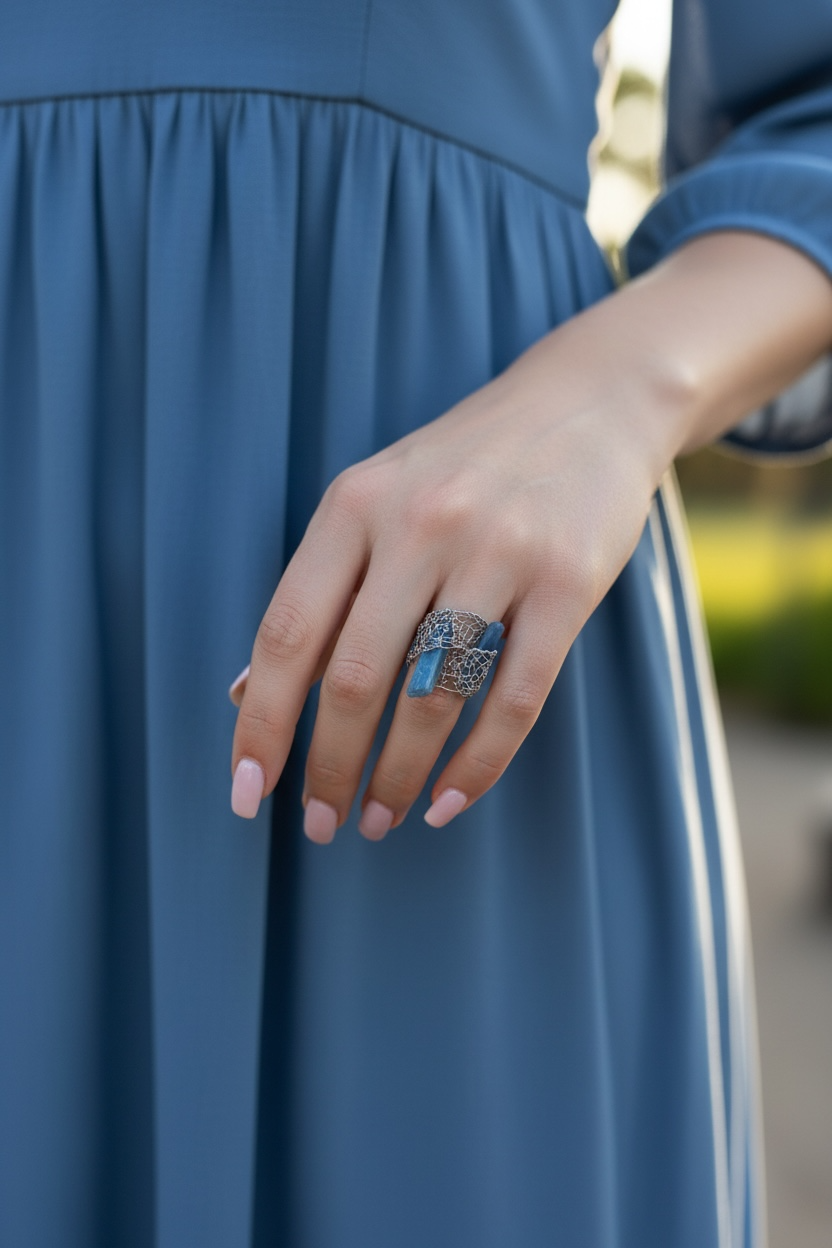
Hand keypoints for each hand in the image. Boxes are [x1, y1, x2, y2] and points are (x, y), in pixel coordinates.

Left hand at [228, 228, 831, 841]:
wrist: (589, 402)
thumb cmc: (464, 466)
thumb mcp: (375, 501)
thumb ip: (318, 590)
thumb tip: (245, 690)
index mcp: (354, 504)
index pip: (286, 633)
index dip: (260, 723)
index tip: (248, 791)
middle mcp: (420, 523)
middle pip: (354, 677)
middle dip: (329, 769)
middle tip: (323, 825)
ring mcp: (498, 550)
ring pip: (432, 697)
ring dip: (397, 775)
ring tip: (381, 818)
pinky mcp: (569, 581)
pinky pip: (516, 698)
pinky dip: (477, 765)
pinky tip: (449, 800)